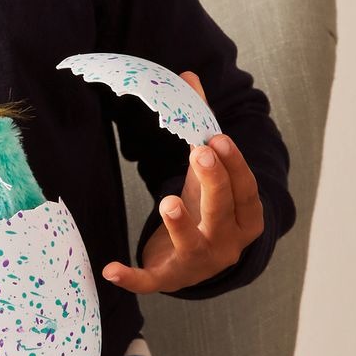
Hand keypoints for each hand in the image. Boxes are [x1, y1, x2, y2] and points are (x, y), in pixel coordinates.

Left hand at [101, 70, 264, 294]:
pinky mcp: (170, 278)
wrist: (201, 263)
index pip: (245, 190)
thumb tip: (188, 75)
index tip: (218, 139)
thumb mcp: (207, 171)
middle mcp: (228, 243)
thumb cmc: (206, 206)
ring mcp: (200, 263)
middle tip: (199, 154)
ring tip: (168, 202)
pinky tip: (109, 269)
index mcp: (246, 217)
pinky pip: (151, 281)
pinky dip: (132, 277)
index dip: (234, 165)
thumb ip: (199, 126)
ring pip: (193, 244)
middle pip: (223, 213)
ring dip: (181, 225)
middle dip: (213, 183)